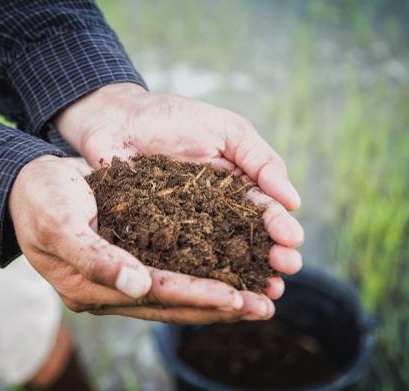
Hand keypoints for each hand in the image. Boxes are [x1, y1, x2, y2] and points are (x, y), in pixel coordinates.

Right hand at [9, 155, 274, 322]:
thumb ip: (95, 257)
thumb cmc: (40, 198)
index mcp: (89, 288)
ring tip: (259, 300)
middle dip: (219, 307)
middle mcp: (109, 292)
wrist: (27, 184)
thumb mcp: (60, 222)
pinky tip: (230, 277)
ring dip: (217, 299)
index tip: (237, 298)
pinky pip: (171, 276)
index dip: (196, 297)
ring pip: (176, 295)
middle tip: (265, 307)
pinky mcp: (128, 262)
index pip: (154, 295)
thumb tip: (138, 286)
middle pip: (172, 304)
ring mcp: (119, 280)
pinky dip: (202, 278)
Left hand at [55, 83, 303, 297]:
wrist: (115, 119)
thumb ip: (259, 159)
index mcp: (235, 185)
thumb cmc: (172, 118)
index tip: (292, 243)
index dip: (280, 227)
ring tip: (264, 291)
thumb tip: (293, 200)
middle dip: (270, 256)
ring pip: (219, 255)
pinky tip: (211, 290)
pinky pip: (177, 258)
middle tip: (285, 270)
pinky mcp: (155, 237)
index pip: (264, 209)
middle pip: (247, 238)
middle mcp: (215, 210)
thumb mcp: (225, 129)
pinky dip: (196, 276)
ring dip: (244, 274)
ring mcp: (186, 226)